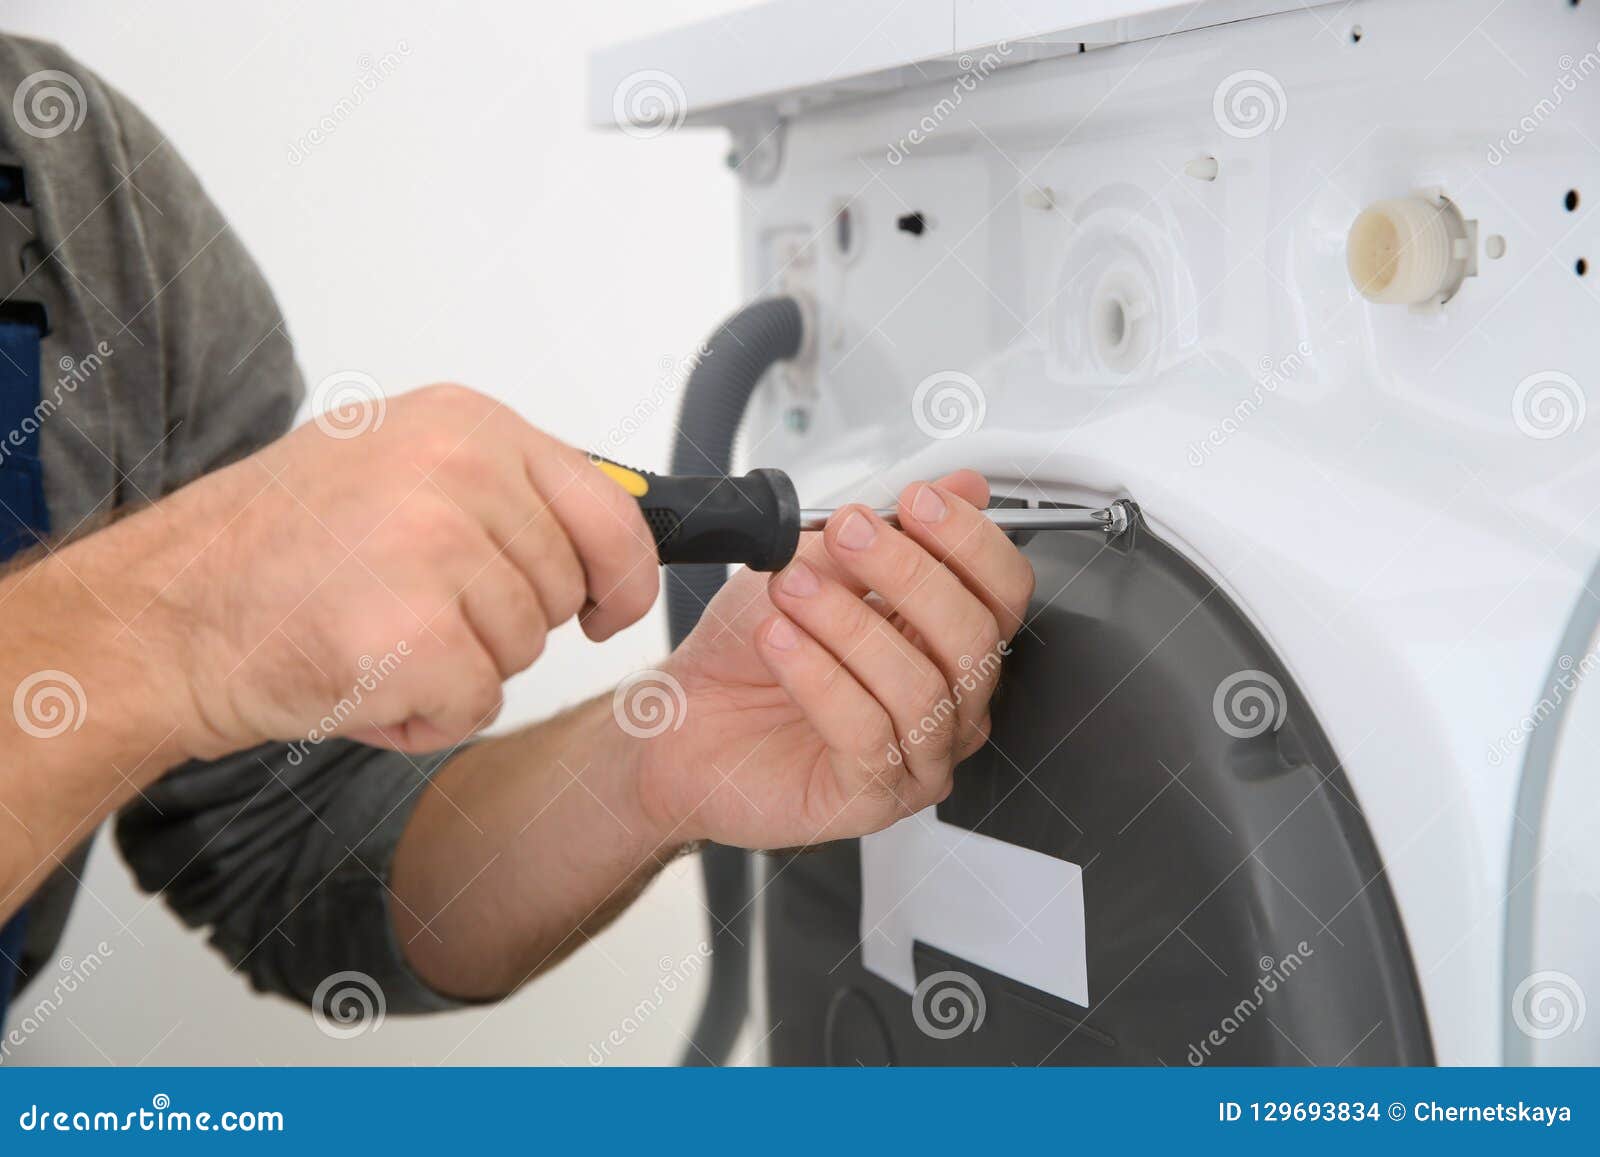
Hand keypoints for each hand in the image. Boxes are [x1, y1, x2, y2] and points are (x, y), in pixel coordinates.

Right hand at [133, 384, 658, 756]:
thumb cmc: (273, 551)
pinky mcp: (416, 635)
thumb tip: (613, 526)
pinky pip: (481, 703)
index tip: (612, 605)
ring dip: (459, 667)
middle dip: (505, 622)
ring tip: (373, 634)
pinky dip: (428, 715)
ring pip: (525, 650)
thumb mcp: (395, 469)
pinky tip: (363, 678)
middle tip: (409, 606)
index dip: (623, 572)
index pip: (608, 506)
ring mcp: (436, 548)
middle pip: (563, 588)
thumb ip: (501, 490)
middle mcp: (457, 471)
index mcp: (462, 423)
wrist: (163, 614)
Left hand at [633, 470, 1034, 847]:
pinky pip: (868, 735)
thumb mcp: (812, 570)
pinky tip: (779, 641)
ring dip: (850, 624)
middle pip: (974, 637)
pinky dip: (819, 678)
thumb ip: (884, 534)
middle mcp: (948, 703)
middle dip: (909, 572)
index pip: (1005, 592)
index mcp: (946, 642)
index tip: (917, 501)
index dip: (972, 542)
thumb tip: (958, 486)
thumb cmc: (747, 652)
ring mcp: (917, 757)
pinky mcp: (871, 799)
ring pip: (920, 687)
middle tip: (846, 533)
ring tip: (791, 590)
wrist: (680, 720)